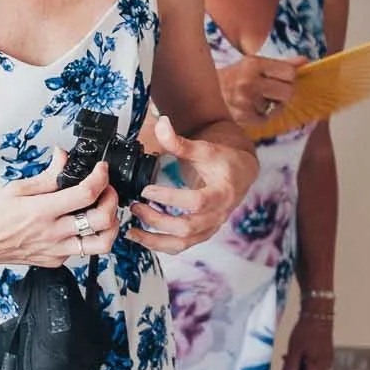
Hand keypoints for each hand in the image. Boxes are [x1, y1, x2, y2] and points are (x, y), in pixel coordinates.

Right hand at [0, 152, 121, 266]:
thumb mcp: (15, 188)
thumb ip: (46, 176)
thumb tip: (63, 157)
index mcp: (42, 211)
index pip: (86, 193)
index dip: (101, 177)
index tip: (100, 169)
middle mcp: (52, 234)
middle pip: (103, 220)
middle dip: (112, 200)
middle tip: (105, 190)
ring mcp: (55, 251)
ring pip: (101, 244)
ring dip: (109, 226)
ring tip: (102, 212)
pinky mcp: (54, 261)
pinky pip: (81, 251)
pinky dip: (86, 236)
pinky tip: (76, 225)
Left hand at [125, 115, 256, 254]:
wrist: (238, 174)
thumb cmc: (222, 160)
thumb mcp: (203, 148)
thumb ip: (180, 141)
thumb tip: (162, 123)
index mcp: (222, 194)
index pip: (196, 202)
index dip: (170, 198)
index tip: (146, 190)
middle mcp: (218, 215)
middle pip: (187, 227)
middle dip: (157, 220)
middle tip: (135, 207)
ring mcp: (210, 227)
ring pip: (183, 243)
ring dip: (155, 240)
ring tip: (131, 230)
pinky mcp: (201, 233)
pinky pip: (181, 245)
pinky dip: (160, 245)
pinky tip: (140, 237)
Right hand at [217, 55, 301, 127]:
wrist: (206, 92)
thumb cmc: (236, 76)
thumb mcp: (254, 64)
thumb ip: (281, 64)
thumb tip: (306, 61)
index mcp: (253, 64)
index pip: (290, 72)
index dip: (289, 77)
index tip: (281, 78)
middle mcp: (248, 81)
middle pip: (288, 91)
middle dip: (284, 93)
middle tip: (273, 91)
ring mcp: (244, 101)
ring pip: (278, 107)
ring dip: (273, 105)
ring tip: (260, 99)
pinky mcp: (242, 116)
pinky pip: (267, 118)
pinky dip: (263, 115)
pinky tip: (252, 108)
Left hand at [283, 311, 333, 369]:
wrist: (318, 317)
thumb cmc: (306, 332)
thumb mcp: (294, 350)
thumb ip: (291, 367)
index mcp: (317, 368)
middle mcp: (325, 367)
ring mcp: (327, 361)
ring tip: (289, 363)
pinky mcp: (326, 355)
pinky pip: (317, 366)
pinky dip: (306, 366)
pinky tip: (297, 358)